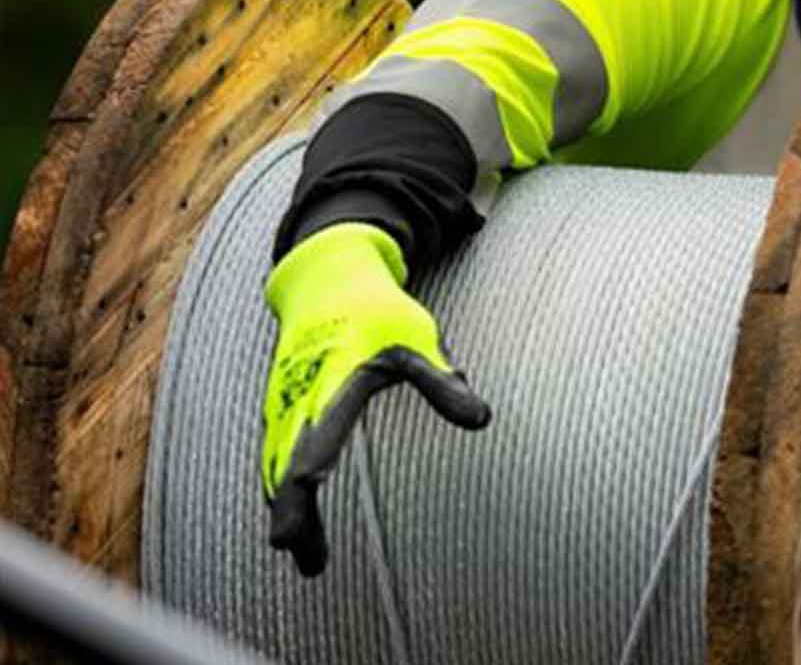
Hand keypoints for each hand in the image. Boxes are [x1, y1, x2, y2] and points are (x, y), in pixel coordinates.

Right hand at [260, 222, 490, 575]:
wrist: (327, 284)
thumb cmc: (378, 313)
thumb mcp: (417, 338)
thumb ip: (441, 381)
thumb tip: (481, 420)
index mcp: (334, 374)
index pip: (322, 420)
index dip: (315, 452)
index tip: (312, 482)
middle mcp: (300, 394)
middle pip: (288, 458)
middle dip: (292, 506)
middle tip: (299, 552)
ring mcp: (284, 405)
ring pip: (277, 466)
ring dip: (288, 511)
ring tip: (307, 558)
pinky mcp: (280, 414)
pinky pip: (274, 460)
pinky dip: (280, 493)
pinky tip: (293, 529)